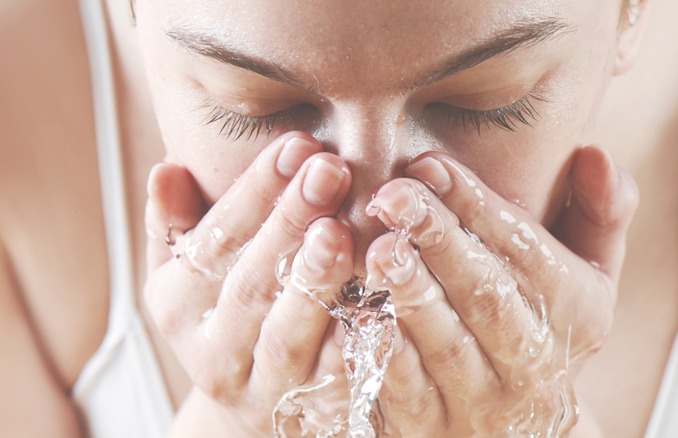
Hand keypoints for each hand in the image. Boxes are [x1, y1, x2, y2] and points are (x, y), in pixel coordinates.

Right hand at [144, 132, 354, 434]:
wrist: (248, 407)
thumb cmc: (225, 314)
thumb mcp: (186, 272)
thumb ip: (174, 224)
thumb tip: (166, 169)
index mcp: (177, 306)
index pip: (215, 240)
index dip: (256, 191)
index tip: (297, 145)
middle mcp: (212, 352)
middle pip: (250, 285)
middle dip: (289, 223)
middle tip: (328, 170)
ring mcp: (260, 389)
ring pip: (287, 336)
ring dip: (315, 282)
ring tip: (341, 230)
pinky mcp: (308, 414)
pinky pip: (335, 377)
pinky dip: (356, 340)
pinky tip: (380, 297)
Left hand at [364, 146, 637, 435]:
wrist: (521, 428)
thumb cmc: (541, 326)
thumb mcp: (588, 276)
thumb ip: (598, 214)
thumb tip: (595, 152)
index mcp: (574, 313)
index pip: (525, 251)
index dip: (477, 205)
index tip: (429, 165)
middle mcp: (532, 361)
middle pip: (487, 296)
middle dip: (441, 241)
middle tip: (395, 196)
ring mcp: (481, 400)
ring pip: (447, 346)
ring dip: (412, 295)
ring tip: (378, 248)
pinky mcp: (431, 426)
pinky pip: (407, 391)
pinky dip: (384, 353)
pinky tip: (360, 313)